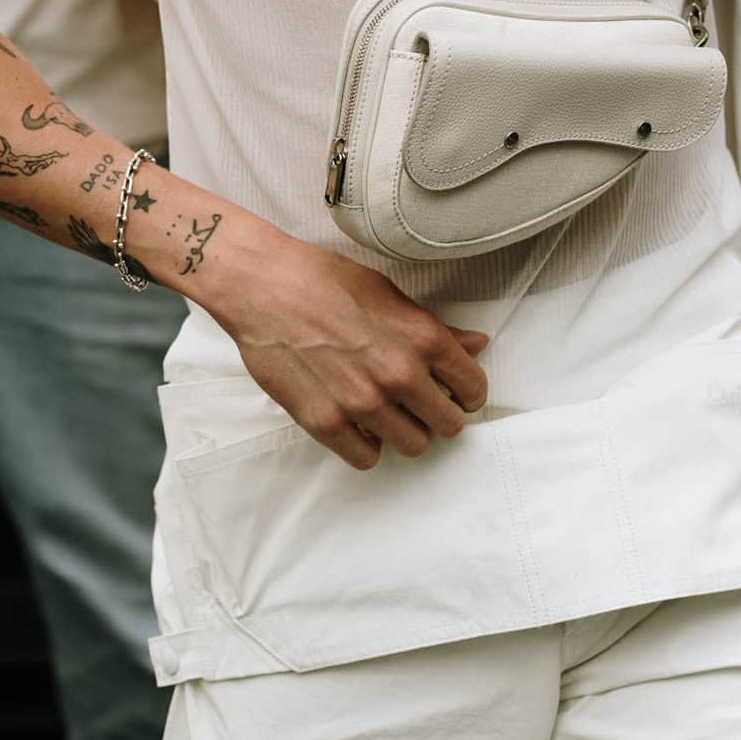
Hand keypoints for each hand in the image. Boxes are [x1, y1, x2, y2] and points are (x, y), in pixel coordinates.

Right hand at [214, 229, 489, 471]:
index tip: (454, 392)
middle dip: (439, 415)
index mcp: (422, 338)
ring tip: (386, 411)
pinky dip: (366, 445)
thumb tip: (476, 345)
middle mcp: (399, 374)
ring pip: (412, 446)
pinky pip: (367, 459)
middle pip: (448, 425)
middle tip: (419, 404)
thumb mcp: (390, 295)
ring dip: (404, 432)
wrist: (264, 286)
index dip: (466, 392)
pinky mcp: (326, 423)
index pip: (472, 388)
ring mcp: (362, 403)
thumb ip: (436, 329)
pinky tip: (357, 422)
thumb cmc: (325, 280)